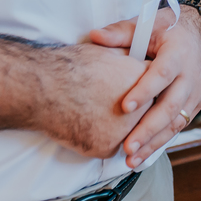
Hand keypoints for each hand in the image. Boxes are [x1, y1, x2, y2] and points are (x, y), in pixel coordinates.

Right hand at [38, 44, 152, 158]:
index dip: (144, 88)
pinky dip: (104, 139)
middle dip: (138, 111)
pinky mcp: (107, 147)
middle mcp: (141, 108)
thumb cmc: (74, 66)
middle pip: (147, 113)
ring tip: (104, 116)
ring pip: (131, 132)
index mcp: (144, 81)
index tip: (136, 89)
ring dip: (124, 128)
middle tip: (119, 107)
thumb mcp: (110, 53)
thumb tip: (138, 60)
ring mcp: (125, 131)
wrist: (46, 87)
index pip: (155, 87)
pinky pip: (112, 145)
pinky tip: (92, 127)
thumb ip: (131, 60)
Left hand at [89, 6, 200, 167]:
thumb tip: (94, 36)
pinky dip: (162, 140)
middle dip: (148, 129)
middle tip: (127, 147)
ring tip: (132, 159)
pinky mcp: (197, 104)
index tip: (125, 107)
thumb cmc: (170, 29)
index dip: (144, 92)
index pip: (162, 74)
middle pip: (170, 107)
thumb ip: (122, 32)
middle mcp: (190, 76)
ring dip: (154, 142)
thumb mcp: (149, 24)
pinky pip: (179, 125)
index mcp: (178, 53)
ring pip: (176, 122)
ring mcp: (196, 92)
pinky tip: (144, 153)